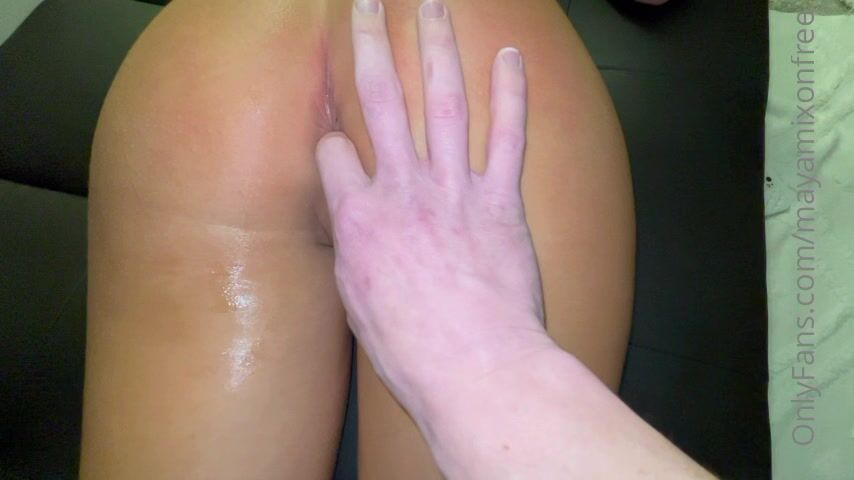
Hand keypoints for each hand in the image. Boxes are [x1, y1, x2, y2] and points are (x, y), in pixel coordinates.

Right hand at [316, 0, 554, 411]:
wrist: (475, 368)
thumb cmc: (411, 351)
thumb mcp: (357, 304)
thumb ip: (355, 251)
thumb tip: (354, 228)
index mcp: (356, 217)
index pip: (332, 153)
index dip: (332, 146)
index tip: (339, 150)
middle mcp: (401, 190)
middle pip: (380, 99)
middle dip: (370, 43)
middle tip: (366, 3)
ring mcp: (454, 190)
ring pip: (442, 102)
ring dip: (436, 47)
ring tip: (430, 5)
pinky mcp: (501, 202)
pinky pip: (508, 136)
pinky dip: (510, 94)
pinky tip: (508, 55)